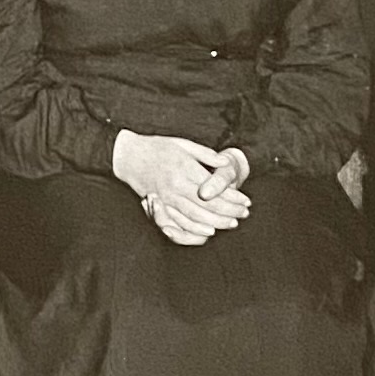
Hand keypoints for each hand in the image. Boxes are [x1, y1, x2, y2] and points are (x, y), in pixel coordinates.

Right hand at [113, 131, 250, 244]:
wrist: (128, 156)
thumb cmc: (156, 147)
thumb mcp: (183, 144)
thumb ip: (206, 154)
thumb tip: (226, 163)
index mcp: (185, 169)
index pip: (216, 189)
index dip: (234, 198)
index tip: (246, 201)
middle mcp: (176, 186)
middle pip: (209, 206)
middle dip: (230, 212)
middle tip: (244, 214)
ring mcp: (167, 198)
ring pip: (197, 217)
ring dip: (217, 223)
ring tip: (232, 223)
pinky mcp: (159, 205)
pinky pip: (180, 222)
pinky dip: (196, 229)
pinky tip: (209, 230)